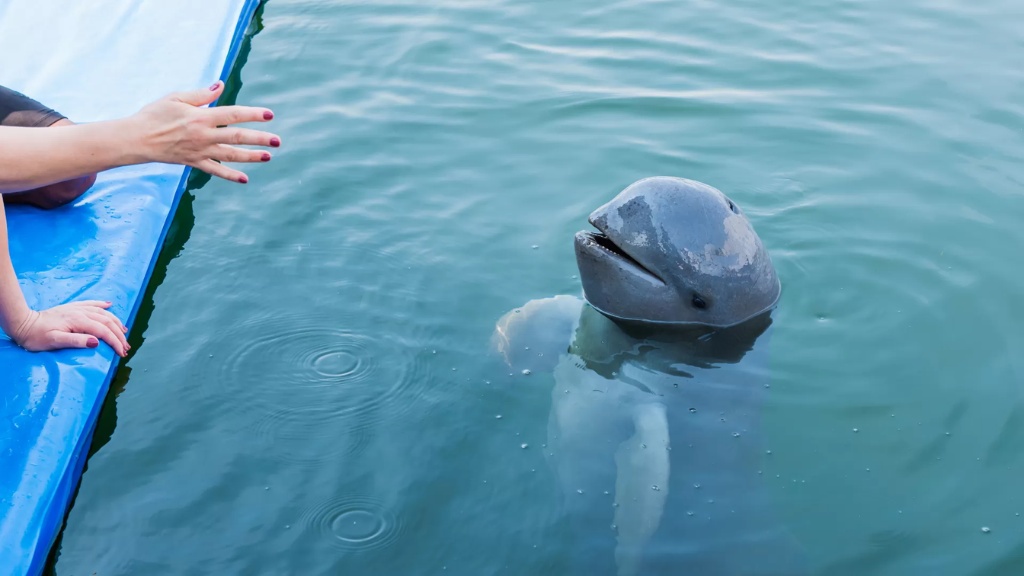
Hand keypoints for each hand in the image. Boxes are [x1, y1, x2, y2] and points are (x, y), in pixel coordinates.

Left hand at [11, 301, 129, 356]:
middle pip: (107, 322)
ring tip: (124, 332)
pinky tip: (109, 305)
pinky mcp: (73, 307)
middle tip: (125, 348)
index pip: (104, 331)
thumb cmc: (37, 336)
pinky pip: (92, 304)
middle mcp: (81, 312)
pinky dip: (102, 305)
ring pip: (103, 313)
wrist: (24, 324)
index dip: (115, 342)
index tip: (122, 353)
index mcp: (78, 321)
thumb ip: (76, 341)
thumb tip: (96, 342)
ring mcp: (77, 308)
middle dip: (119, 335)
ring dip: (116, 322)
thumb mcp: (54, 342)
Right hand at [129, 81, 280, 183]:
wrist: (136, 138)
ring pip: (230, 155)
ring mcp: (200, 151)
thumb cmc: (154, 114)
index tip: (270, 114)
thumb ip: (201, 95)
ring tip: (268, 157)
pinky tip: (245, 179)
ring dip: (251, 157)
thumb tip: (221, 86)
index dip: (252, 114)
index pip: (232, 114)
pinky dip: (230, 175)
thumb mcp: (176, 98)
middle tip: (278, 141)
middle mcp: (203, 135)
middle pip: (237, 137)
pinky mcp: (193, 162)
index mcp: (200, 117)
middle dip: (259, 139)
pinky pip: (215, 170)